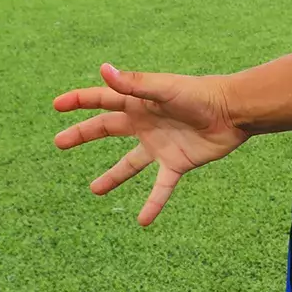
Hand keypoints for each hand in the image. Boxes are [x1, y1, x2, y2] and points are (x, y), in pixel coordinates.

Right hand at [53, 63, 248, 225]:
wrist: (234, 111)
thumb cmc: (200, 94)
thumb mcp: (164, 88)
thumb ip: (135, 83)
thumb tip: (104, 70)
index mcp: (140, 102)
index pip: (103, 100)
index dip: (80, 100)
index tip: (57, 105)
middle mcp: (146, 124)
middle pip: (107, 129)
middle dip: (83, 134)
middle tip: (59, 142)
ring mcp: (160, 145)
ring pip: (130, 164)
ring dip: (113, 177)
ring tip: (95, 190)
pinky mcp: (177, 163)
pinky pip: (161, 188)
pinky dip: (152, 204)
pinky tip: (142, 221)